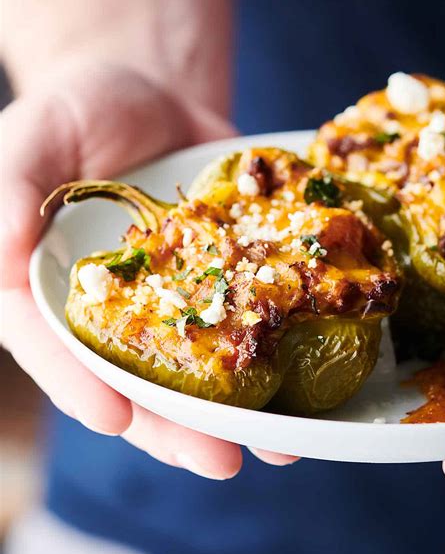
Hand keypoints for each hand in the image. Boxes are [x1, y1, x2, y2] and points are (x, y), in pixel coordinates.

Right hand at [0, 62, 298, 478]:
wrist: (150, 92)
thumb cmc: (75, 112)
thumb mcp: (30, 137)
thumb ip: (7, 192)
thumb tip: (2, 250)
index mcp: (44, 291)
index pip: (51, 348)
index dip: (78, 385)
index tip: (115, 418)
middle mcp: (108, 314)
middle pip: (132, 384)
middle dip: (173, 427)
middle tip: (219, 461)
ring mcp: (169, 305)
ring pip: (193, 375)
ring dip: (232, 417)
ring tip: (277, 450)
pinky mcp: (219, 285)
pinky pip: (243, 329)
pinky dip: (273, 361)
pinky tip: (305, 395)